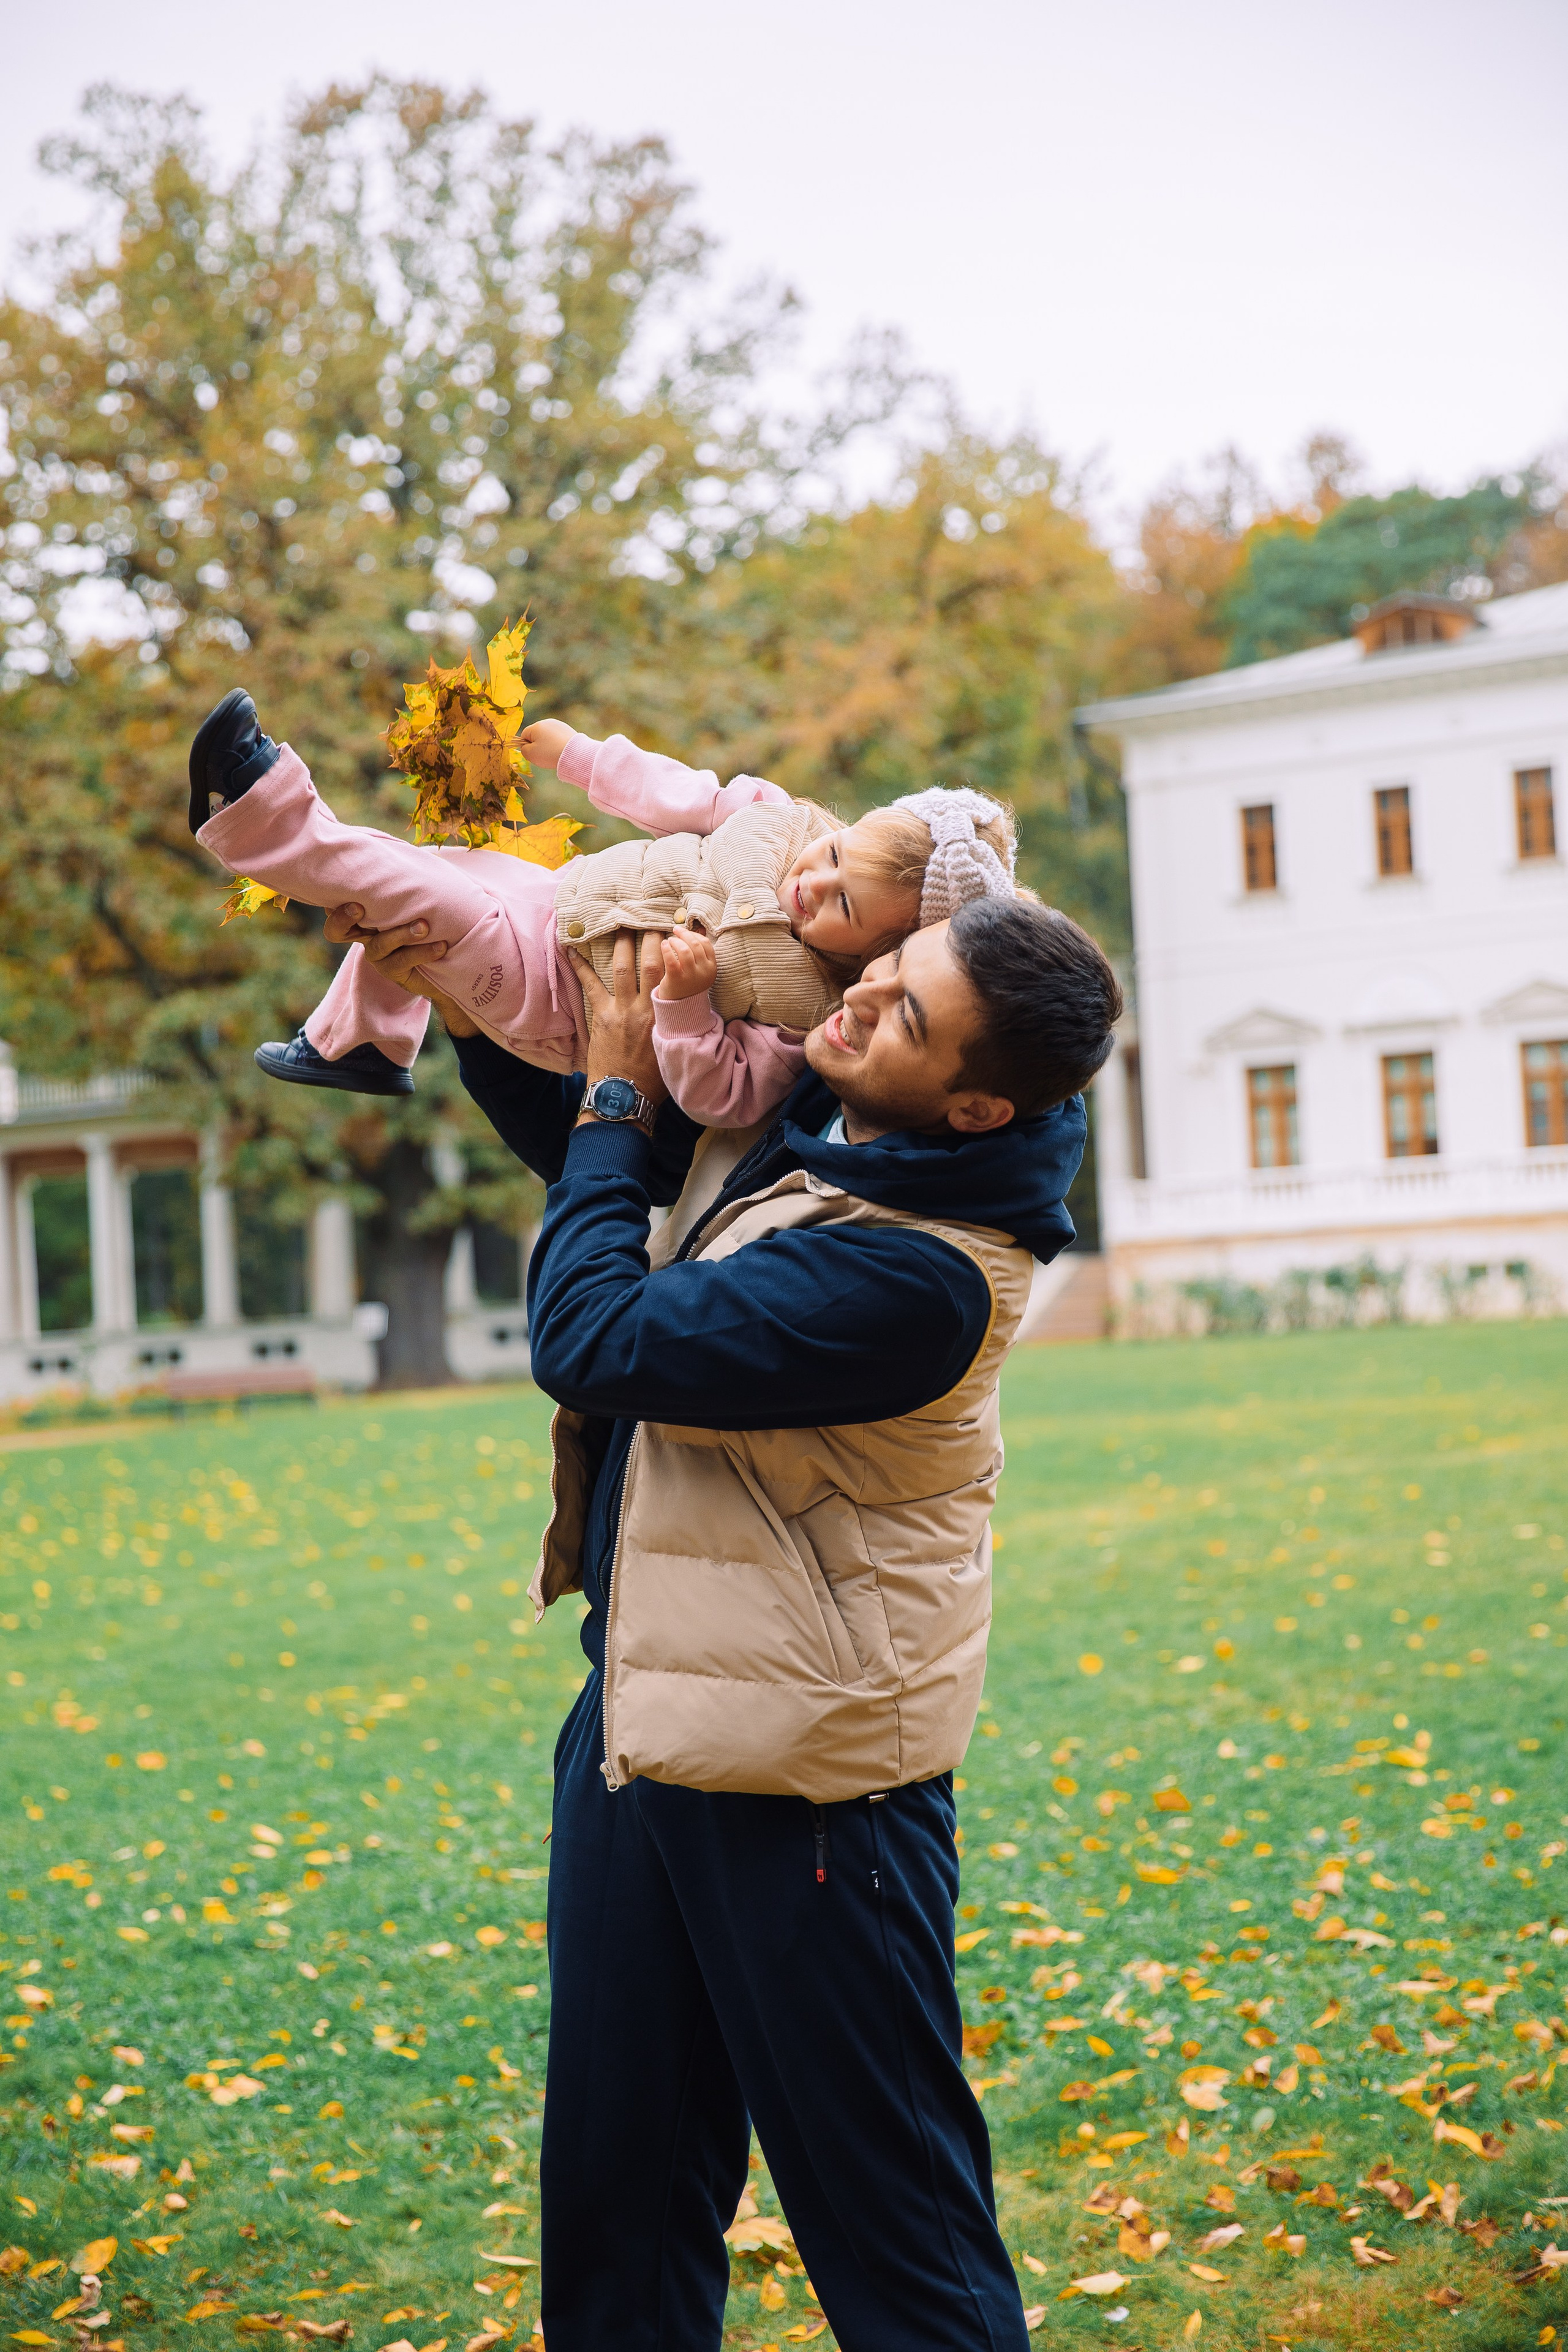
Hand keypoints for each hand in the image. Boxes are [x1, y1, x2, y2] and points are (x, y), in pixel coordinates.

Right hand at [323, 903, 476, 1036]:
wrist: (453, 965)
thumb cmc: (434, 927)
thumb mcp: (418, 911)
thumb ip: (409, 897)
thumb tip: (422, 868)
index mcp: (368, 920)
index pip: (339, 912)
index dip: (335, 909)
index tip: (350, 898)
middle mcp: (368, 939)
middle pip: (340, 932)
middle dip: (345, 919)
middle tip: (360, 908)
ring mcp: (380, 959)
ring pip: (380, 945)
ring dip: (402, 933)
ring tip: (424, 926)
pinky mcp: (396, 973)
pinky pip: (404, 961)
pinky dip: (424, 951)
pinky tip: (442, 946)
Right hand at [517, 717, 574, 771]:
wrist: (574, 753)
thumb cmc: (550, 754)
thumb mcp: (530, 755)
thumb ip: (523, 749)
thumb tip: (525, 745)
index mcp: (536, 726)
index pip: (524, 735)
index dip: (527, 746)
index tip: (535, 753)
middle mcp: (546, 722)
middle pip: (536, 735)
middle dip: (538, 745)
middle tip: (545, 755)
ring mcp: (557, 724)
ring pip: (546, 736)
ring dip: (548, 744)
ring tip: (554, 753)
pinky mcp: (567, 729)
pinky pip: (556, 737)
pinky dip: (557, 743)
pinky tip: (561, 749)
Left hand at [570, 930, 668, 1115]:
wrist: (624, 1097)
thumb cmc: (653, 1078)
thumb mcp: (674, 1046)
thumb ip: (677, 1022)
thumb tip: (685, 1002)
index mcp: (667, 1014)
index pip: (675, 973)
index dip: (676, 951)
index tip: (676, 933)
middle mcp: (646, 1007)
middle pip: (651, 962)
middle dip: (651, 937)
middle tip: (649, 917)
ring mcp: (621, 1010)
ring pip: (622, 966)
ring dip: (621, 942)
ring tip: (620, 922)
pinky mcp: (601, 1016)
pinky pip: (590, 984)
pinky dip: (580, 966)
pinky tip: (571, 949)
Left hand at [656, 925, 717, 1002]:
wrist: (681, 1007)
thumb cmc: (689, 983)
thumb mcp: (700, 969)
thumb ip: (700, 952)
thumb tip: (698, 929)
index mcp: (712, 967)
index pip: (705, 943)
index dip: (694, 934)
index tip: (685, 932)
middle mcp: (704, 971)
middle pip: (695, 944)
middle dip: (684, 934)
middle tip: (675, 930)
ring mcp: (691, 976)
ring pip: (684, 950)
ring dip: (675, 941)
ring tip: (669, 941)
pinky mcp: (677, 979)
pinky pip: (671, 959)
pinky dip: (666, 949)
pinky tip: (663, 945)